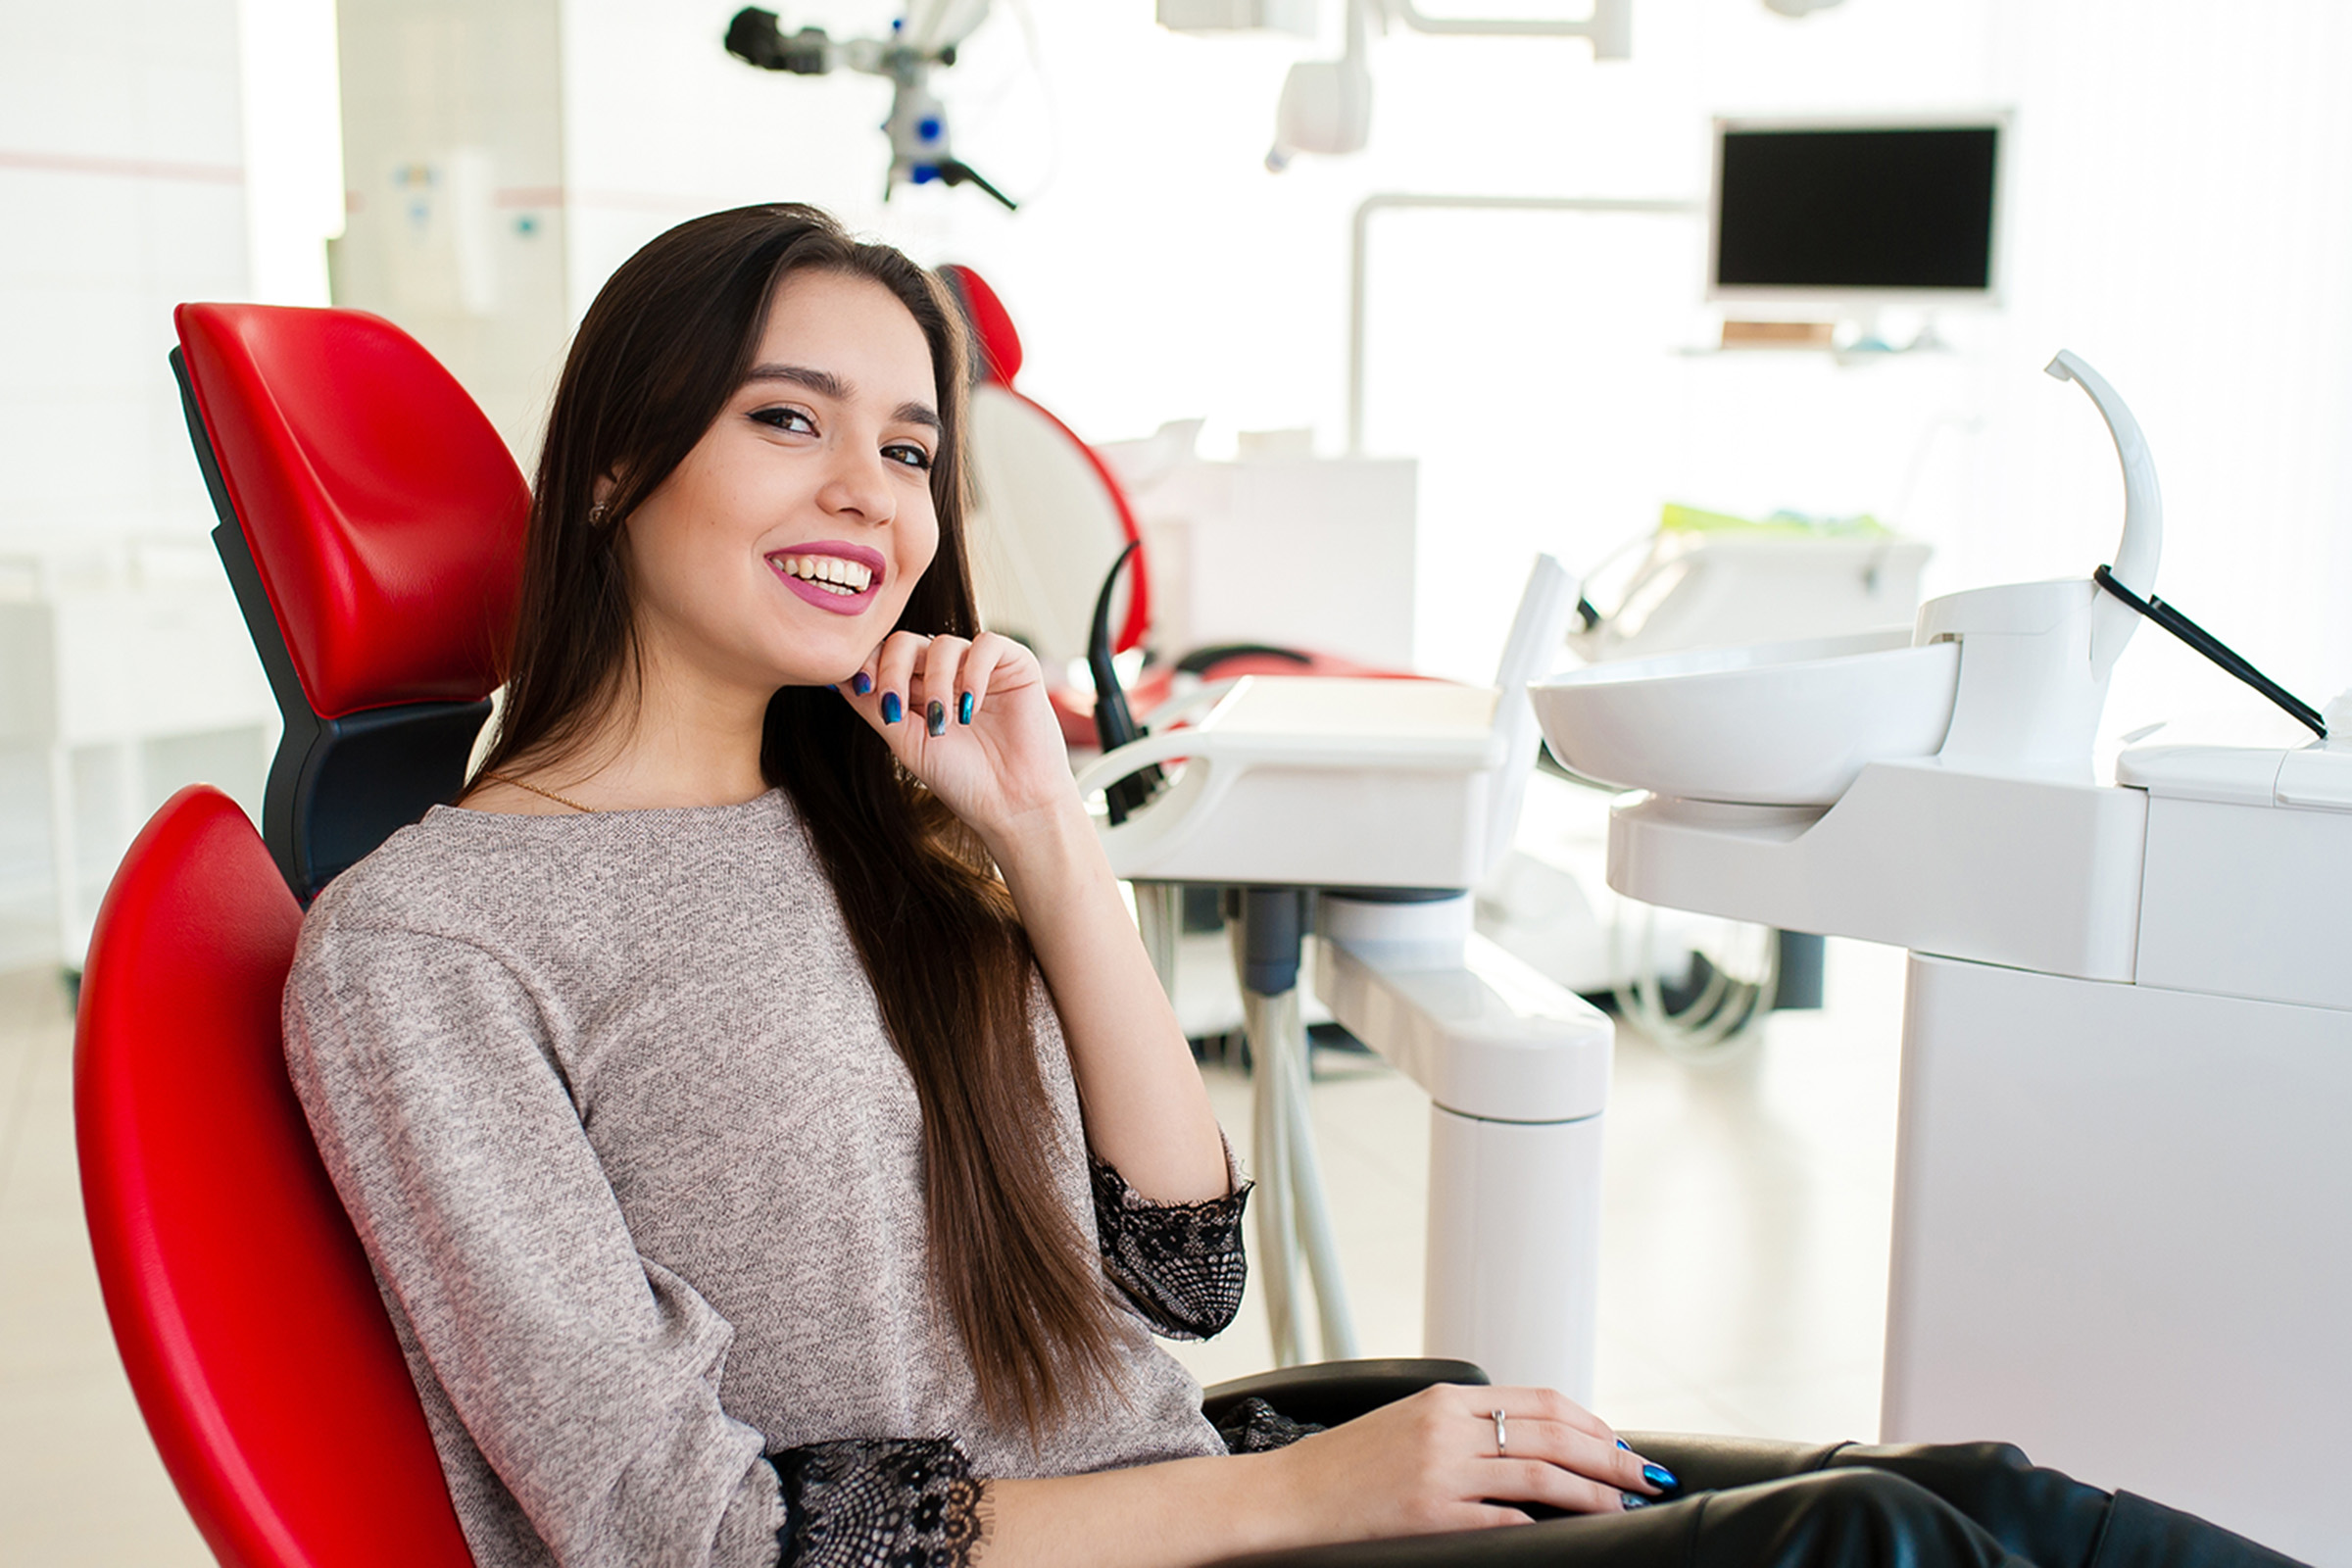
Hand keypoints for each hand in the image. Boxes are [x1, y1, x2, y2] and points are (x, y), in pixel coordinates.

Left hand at [835, 630, 1080, 845]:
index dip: (870, 664)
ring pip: (944, 643)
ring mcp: (980, 667)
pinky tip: (970, 708)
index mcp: (918, 689)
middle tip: (897, 707)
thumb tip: (836, 676)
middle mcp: (947, 672)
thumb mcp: (905, 741)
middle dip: (894, 670)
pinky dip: (973, 673)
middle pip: (907, 641)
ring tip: (943, 722)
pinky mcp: (1015, 664)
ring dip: (937, 683)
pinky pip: (987, 644)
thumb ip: (874, 707)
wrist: (1012, 803)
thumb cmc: (961, 779)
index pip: (885, 655)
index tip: (864, 689)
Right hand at [1265, 1383, 1672, 1539]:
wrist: (1288, 1494)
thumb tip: (1535, 1442)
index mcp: (1448, 1398)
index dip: (1593, 1424)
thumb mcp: (1411, 1422)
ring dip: (1594, 1493)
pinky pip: (1503, 1519)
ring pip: (1541, 1475)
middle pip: (1554, 1435)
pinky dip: (1543, 1525)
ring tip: (1624, 1506)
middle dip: (1610, 1457)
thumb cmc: (1348, 1464)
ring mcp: (1440, 1471)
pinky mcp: (1429, 1514)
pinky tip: (1569, 1533)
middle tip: (1647, 1476)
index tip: (1621, 1445)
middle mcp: (1448, 1427)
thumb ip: (1467, 1424)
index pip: (1542, 1402)